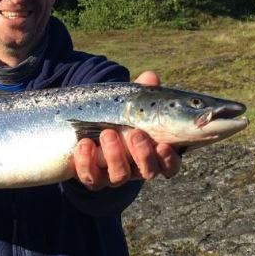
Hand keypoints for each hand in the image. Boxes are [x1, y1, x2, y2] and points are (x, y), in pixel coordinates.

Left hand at [73, 71, 182, 190]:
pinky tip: (84, 144)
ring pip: (120, 176)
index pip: (170, 165)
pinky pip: (91, 178)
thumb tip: (150, 77)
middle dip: (143, 155)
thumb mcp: (129, 104)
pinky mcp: (91, 177)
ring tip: (108, 133)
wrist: (84, 130)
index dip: (169, 160)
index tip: (163, 145)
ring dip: (115, 155)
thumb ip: (141, 93)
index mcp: (152, 153)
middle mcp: (136, 169)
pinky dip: (86, 162)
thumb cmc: (117, 117)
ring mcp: (113, 175)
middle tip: (135, 134)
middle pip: (148, 172)